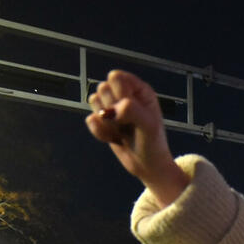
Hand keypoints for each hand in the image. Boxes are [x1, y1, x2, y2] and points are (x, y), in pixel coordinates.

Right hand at [85, 70, 189, 206]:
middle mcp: (125, 94)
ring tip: (122, 130)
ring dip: (107, 122)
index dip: (119, 94)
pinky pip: (90, 120)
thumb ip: (131, 110)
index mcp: (139, 89)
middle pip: (102, 88)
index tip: (129, 109)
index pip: (116, 77)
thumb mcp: (148, 124)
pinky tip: (115, 138)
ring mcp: (112, 107)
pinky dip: (101, 133)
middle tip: (127, 123)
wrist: (146, 166)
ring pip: (94, 101)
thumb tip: (108, 110)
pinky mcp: (103, 122)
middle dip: (112, 109)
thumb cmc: (153, 143)